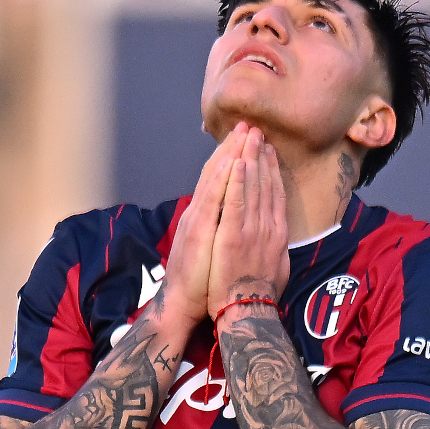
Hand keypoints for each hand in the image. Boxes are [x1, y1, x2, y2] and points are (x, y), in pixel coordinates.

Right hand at [162, 123, 248, 332]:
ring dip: (230, 155)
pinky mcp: (199, 231)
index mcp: (205, 216)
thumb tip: (233, 219)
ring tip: (243, 134)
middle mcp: (200, 212)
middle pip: (218, 173)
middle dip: (233, 148)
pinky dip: (223, 180)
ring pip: (216, 181)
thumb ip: (220, 230)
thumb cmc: (202, 282)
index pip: (221, 180)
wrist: (182, 302)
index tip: (246, 139)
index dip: (233, 157)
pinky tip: (232, 163)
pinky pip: (214, 200)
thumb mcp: (211, 249)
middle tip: (247, 125)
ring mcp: (198, 220)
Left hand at [207, 128, 289, 318]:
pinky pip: (235, 201)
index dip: (273, 171)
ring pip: (252, 187)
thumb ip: (276, 250)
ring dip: (250, 159)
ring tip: (248, 136)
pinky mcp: (232, 236)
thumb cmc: (260, 298)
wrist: (248, 314)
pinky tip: (237, 162)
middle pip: (266, 185)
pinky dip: (237, 180)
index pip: (277, 195)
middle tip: (258, 133)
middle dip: (262, 156)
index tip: (269, 152)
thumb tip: (279, 242)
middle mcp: (268, 227)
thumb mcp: (278, 270)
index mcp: (278, 235)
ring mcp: (251, 230)